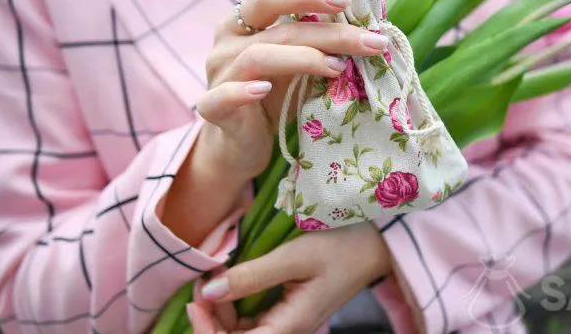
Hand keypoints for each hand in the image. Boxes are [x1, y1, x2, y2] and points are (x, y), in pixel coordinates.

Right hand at [161, 0, 388, 246]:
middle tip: (369, 41)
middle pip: (277, 28)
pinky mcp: (212, 108)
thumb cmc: (273, 98)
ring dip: (303, 59)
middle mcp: (226, 44)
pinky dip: (243, 91)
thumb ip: (320, 47)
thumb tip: (372, 31)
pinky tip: (265, 90)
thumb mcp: (299, 67)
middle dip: (329, 32)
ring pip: (257, 57)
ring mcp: (217, 75)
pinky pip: (223, 96)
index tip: (346, 0)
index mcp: (243, 23)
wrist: (240, 145)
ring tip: (339, 68)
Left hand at [187, 223, 392, 333]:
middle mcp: (288, 330)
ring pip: (240, 330)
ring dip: (220, 308)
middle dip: (210, 318)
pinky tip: (229, 277)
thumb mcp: (294, 256)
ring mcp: (287, 322)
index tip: (196, 298)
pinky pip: (251, 317)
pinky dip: (234, 300)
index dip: (208, 330)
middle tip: (200, 281)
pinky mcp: (287, 310)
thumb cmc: (341, 247)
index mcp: (291, 326)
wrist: (374, 244)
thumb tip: (208, 291)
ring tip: (213, 273)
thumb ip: (251, 275)